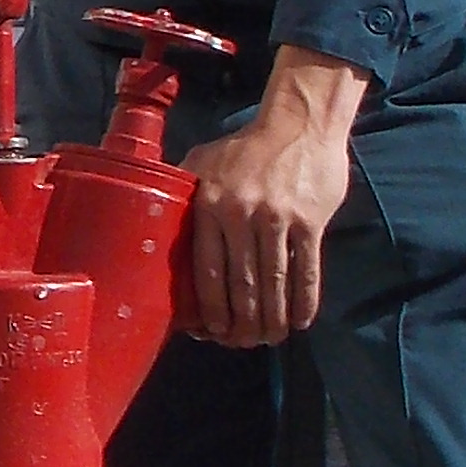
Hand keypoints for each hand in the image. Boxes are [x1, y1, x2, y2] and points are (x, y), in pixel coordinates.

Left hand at [179, 47, 366, 344]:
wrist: (299, 123)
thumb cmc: (245, 147)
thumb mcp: (203, 162)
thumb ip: (183, 193)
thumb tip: (154, 225)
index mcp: (210, 204)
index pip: (208, 271)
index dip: (211, 310)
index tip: (213, 333)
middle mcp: (241, 214)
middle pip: (242, 285)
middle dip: (242, 324)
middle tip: (242, 343)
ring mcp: (279, 219)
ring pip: (274, 285)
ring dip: (272, 320)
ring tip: (270, 339)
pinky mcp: (311, 222)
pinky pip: (307, 271)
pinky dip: (303, 302)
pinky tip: (300, 321)